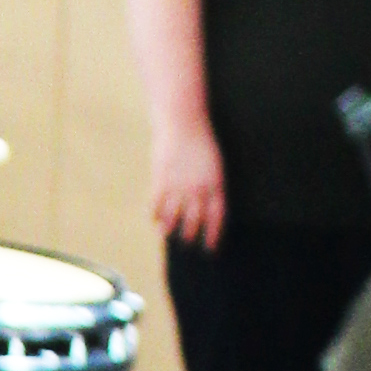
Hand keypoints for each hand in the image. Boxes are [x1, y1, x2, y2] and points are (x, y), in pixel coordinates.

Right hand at [147, 120, 227, 246]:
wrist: (184, 122)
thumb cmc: (201, 143)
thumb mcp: (214, 165)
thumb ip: (211, 187)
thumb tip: (204, 209)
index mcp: (215, 185)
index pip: (216, 218)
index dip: (212, 236)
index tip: (209, 248)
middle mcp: (198, 189)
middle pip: (193, 222)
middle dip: (189, 235)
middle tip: (186, 240)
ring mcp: (179, 186)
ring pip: (172, 218)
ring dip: (169, 229)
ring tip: (167, 232)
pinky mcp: (161, 180)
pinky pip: (156, 206)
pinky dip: (154, 215)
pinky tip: (154, 219)